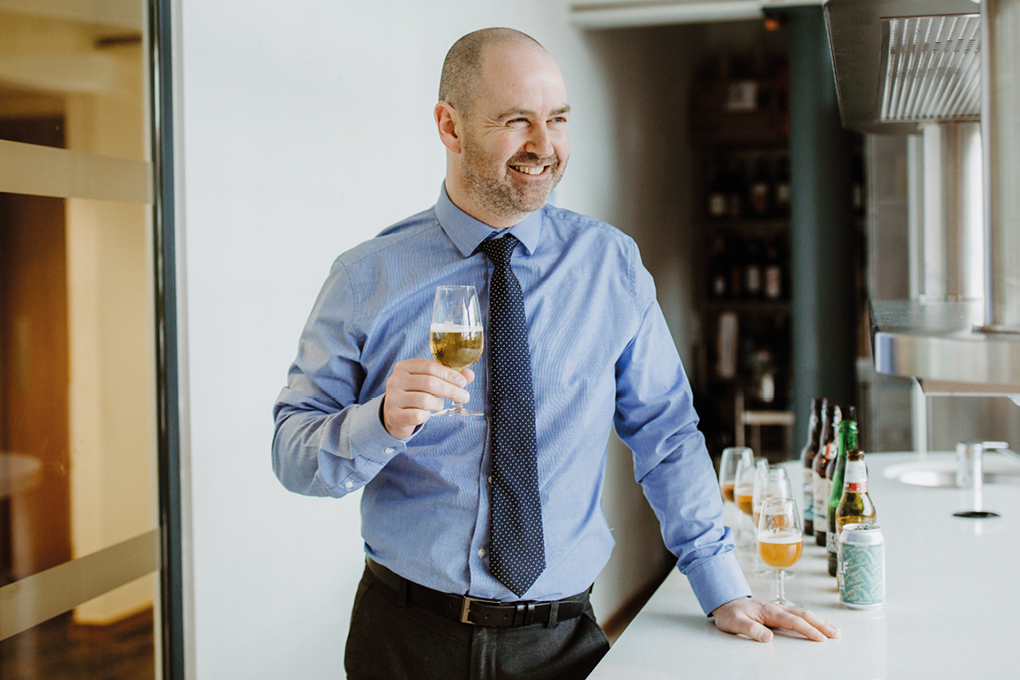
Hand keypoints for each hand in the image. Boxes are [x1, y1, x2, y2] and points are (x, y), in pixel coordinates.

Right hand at [382, 359, 474, 438]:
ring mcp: (392, 398)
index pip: (430, 366)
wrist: (395, 416)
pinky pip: (418, 415)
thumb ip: (449, 377)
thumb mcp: (430, 383)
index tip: (463, 383)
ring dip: (439, 404)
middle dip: (451, 390)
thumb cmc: (416, 395)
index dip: (449, 374)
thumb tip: (470, 374)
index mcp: (404, 366)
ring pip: (425, 399)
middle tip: (465, 397)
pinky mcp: (393, 415)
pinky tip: (426, 414)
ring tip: (439, 405)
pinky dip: (427, 415)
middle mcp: (395, 380)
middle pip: (429, 382)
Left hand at [710, 597, 839, 642]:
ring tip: (834, 630)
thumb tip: (768, 638)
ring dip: (820, 622)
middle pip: (804, 615)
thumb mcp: (735, 622)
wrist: (725, 602)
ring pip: (803, 614)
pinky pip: (799, 615)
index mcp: (769, 611)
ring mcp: (778, 609)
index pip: (793, 621)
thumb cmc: (730, 613)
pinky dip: (812, 620)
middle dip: (821, 625)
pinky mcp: (778, 613)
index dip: (808, 630)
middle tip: (836, 634)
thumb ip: (750, 629)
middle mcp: (777, 608)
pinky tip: (818, 624)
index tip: (821, 638)